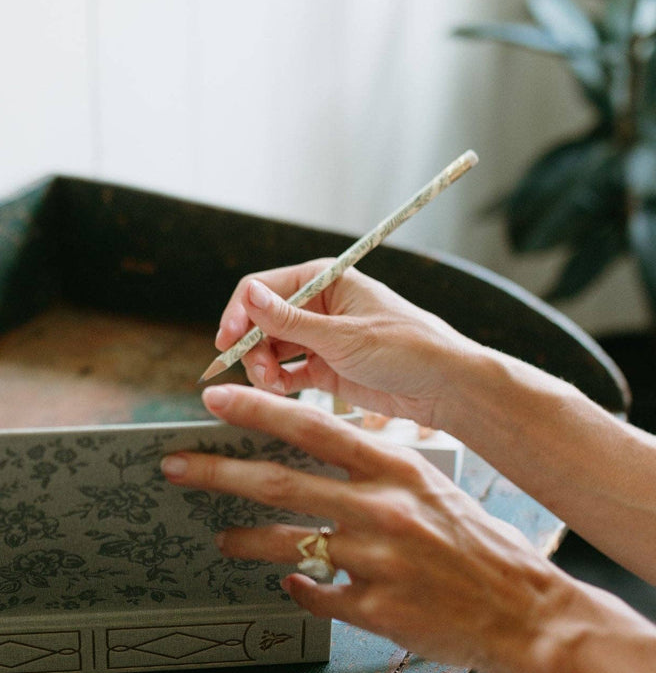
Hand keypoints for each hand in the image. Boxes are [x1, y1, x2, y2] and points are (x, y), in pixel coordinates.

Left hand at [162, 384, 567, 672]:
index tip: (214, 399)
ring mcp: (375, 561)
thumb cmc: (482, 548)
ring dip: (243, 539)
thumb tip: (319, 469)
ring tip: (219, 540)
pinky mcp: (375, 610)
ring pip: (284, 543)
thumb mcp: (433, 489)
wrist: (529, 613)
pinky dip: (297, 588)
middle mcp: (380, 509)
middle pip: (278, 482)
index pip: (311, 426)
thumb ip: (376, 477)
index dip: (256, 411)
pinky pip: (314, 595)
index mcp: (395, 468)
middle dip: (216, 472)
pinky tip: (291, 585)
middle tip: (175, 467)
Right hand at [215, 261, 480, 428]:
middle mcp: (318, 306)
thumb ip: (290, 322)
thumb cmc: (407, 348)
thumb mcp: (343, 336)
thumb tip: (247, 295)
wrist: (446, 387)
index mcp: (324, 281)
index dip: (240, 314)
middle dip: (253, 348)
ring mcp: (321, 338)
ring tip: (274, 386)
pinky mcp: (326, 368)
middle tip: (260, 375)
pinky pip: (287, 372)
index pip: (262, 289)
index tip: (227, 342)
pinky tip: (280, 391)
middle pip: (261, 322)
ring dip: (264, 368)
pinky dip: (278, 382)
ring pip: (270, 349)